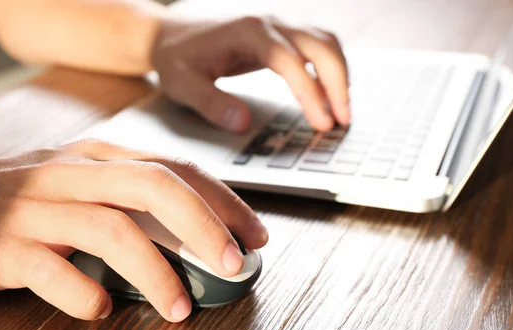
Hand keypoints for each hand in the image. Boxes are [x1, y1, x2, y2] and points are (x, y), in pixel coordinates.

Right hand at [0, 140, 267, 321]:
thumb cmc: (16, 196)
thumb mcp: (76, 180)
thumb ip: (127, 197)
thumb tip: (193, 232)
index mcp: (97, 157)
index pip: (174, 169)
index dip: (222, 201)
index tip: (254, 234)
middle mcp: (73, 174)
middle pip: (154, 188)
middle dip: (205, 227)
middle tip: (235, 265)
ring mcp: (38, 210)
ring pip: (112, 229)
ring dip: (156, 272)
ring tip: (180, 307)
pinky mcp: (5, 247)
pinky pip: (53, 272)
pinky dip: (85, 294)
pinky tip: (100, 308)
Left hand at [152, 16, 349, 133]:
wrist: (170, 33)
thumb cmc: (176, 58)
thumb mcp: (182, 84)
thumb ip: (211, 103)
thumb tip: (243, 124)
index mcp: (246, 32)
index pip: (289, 61)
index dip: (309, 92)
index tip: (321, 123)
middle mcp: (269, 22)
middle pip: (320, 45)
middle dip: (337, 84)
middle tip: (342, 122)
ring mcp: (278, 25)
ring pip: (325, 42)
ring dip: (339, 74)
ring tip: (342, 112)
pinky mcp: (281, 34)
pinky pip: (317, 45)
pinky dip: (330, 67)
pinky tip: (330, 93)